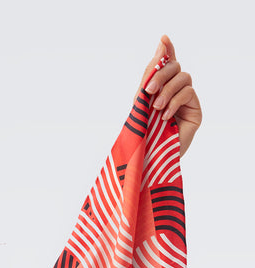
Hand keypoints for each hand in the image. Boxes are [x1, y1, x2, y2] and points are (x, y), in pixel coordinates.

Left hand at [140, 35, 201, 156]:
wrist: (149, 159)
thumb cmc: (143, 133)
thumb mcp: (142, 101)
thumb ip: (150, 74)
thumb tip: (162, 44)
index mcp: (161, 88)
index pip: (167, 63)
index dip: (167, 49)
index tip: (163, 39)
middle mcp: (175, 91)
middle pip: (175, 66)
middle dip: (161, 74)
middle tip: (148, 90)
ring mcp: (187, 100)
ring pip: (183, 77)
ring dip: (167, 90)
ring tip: (156, 108)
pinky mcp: (195, 110)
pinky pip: (188, 92)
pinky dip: (175, 102)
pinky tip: (165, 116)